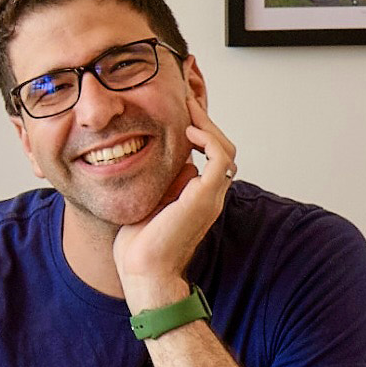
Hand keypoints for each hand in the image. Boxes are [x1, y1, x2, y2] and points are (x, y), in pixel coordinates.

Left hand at [112, 103, 239, 310]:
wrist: (143, 271)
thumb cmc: (140, 243)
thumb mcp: (150, 198)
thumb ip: (162, 179)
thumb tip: (164, 155)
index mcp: (199, 195)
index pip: (210, 153)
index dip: (198, 127)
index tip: (180, 105)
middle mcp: (210, 194)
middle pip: (222, 145)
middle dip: (204, 118)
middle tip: (186, 95)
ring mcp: (211, 196)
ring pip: (225, 148)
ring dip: (207, 123)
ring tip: (188, 105)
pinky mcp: (205, 197)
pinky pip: (221, 158)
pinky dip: (209, 139)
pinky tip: (188, 132)